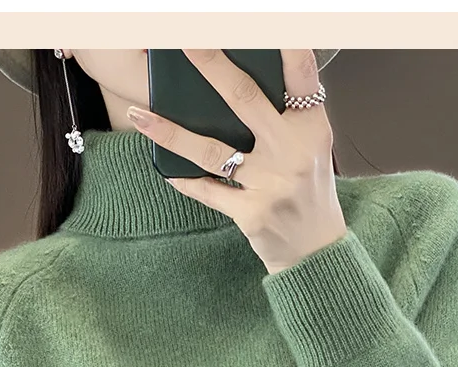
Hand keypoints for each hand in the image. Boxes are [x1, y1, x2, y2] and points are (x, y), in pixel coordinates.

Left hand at [126, 49, 347, 275]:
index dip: (284, 44)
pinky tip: (167, 172)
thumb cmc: (309, 192)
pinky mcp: (252, 213)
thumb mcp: (312, 148)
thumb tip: (237, 82)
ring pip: (211, 149)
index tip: (260, 20)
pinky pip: (208, 190)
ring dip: (170, 132)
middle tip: (183, 41)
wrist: (317, 252)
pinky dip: (185, 180)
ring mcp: (271, 183)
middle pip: (244, 99)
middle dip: (210, 66)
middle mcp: (292, 151)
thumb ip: (286, 115)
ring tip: (140, 115)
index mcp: (311, 128)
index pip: (300, 75)